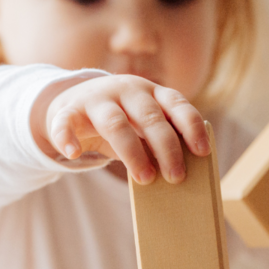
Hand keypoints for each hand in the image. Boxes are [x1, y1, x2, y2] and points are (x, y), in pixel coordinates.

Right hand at [31, 75, 209, 184]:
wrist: (73, 104)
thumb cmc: (122, 121)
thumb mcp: (143, 125)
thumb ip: (158, 140)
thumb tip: (179, 171)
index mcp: (152, 92)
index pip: (177, 104)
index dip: (192, 127)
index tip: (202, 151)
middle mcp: (127, 89)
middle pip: (150, 117)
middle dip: (166, 148)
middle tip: (176, 177)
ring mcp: (97, 97)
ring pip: (115, 123)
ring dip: (132, 152)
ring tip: (144, 179)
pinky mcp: (68, 109)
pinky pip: (65, 122)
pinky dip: (68, 137)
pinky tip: (74, 153)